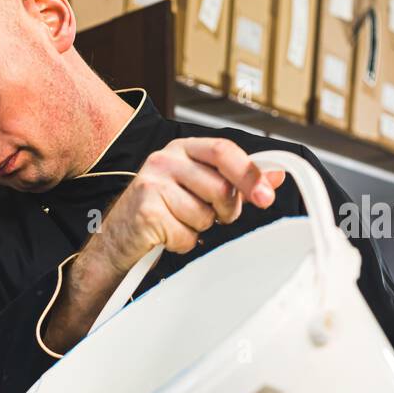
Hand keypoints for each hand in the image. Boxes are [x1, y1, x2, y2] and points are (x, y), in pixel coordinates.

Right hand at [93, 138, 286, 271]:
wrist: (117, 237)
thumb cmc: (161, 210)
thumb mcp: (198, 187)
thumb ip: (235, 179)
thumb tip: (276, 176)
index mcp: (182, 149)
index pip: (224, 151)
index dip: (250, 174)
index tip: (267, 196)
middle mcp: (165, 159)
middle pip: (220, 187)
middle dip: (226, 210)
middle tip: (215, 216)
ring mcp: (152, 184)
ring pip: (204, 215)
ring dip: (199, 228)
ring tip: (178, 223)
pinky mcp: (146, 211)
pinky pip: (185, 235)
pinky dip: (182, 243)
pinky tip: (166, 235)